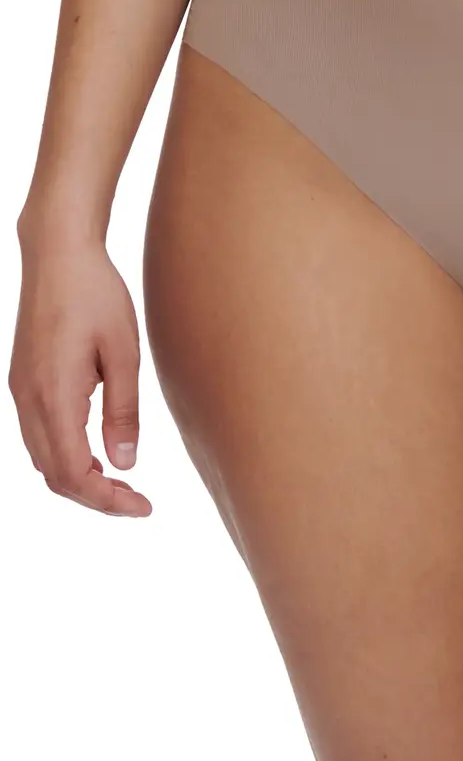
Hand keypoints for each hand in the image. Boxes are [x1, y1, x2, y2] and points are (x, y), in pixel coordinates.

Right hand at [9, 230, 152, 516]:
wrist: (58, 254)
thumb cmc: (96, 296)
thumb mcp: (124, 355)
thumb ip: (123, 413)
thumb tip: (125, 464)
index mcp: (55, 395)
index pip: (74, 473)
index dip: (107, 500)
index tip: (143, 506)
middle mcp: (29, 399)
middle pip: (55, 475)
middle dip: (96, 498)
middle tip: (138, 501)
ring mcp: (21, 392)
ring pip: (43, 460)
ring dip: (80, 480)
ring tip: (122, 484)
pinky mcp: (23, 383)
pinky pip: (38, 438)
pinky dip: (66, 458)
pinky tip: (97, 456)